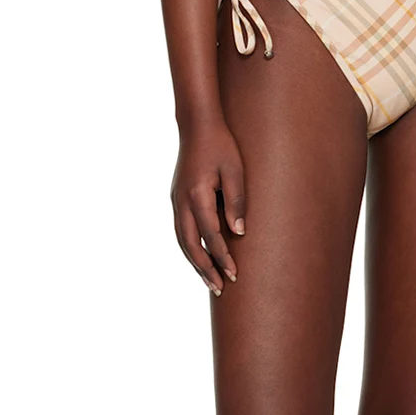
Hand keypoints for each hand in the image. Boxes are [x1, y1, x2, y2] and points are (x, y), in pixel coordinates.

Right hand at [170, 116, 245, 295]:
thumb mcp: (235, 170)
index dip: (222, 255)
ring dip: (195, 262)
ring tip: (210, 282)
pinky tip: (200, 258)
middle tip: (219, 288)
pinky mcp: (177, 200)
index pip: (210, 234)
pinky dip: (190, 249)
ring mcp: (176, 201)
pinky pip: (181, 231)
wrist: (197, 126)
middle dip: (205, 268)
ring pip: (182, 240)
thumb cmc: (221, 145)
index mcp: (196, 194)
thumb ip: (237, 201)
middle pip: (189, 244)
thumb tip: (239, 232)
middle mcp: (181, 201)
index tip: (234, 273)